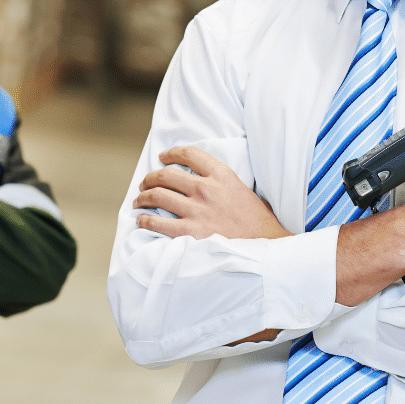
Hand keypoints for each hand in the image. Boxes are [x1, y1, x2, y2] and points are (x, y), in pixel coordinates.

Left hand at [133, 146, 290, 239]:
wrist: (265, 250)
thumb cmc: (258, 224)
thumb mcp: (245, 191)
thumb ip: (224, 183)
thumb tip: (207, 182)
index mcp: (222, 175)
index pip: (190, 154)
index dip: (171, 153)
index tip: (163, 156)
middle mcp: (206, 189)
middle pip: (167, 174)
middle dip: (151, 177)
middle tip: (145, 183)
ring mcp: (196, 211)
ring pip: (158, 195)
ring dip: (143, 197)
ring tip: (139, 200)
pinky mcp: (189, 232)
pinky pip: (157, 222)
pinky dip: (145, 219)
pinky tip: (142, 219)